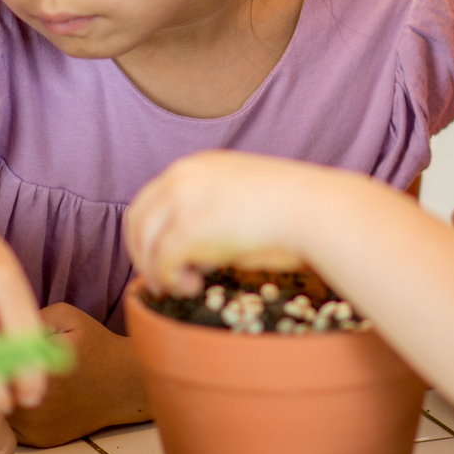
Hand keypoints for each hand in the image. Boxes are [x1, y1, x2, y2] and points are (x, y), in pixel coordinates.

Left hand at [7, 305, 149, 447]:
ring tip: (13, 381)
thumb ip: (27, 320)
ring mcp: (36, 429)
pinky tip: (28, 399)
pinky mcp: (40, 441)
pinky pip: (11, 429)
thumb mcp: (65, 318)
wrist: (126, 383)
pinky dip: (13, 416)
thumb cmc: (96, 347)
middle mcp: (32, 405)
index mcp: (35, 372)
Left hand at [126, 151, 350, 293]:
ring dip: (157, 272)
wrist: (316, 209)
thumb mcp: (243, 198)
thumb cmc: (294, 208)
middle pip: (137, 220)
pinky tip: (193, 287)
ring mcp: (182, 202)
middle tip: (161, 281)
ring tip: (182, 287)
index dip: (149, 233)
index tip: (160, 257)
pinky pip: (162, 263)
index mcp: (197, 166)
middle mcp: (182, 177)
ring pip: (145, 244)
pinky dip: (171, 281)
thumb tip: (197, 249)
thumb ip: (214, 211)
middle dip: (143, 255)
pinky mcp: (187, 230)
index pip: (150, 198)